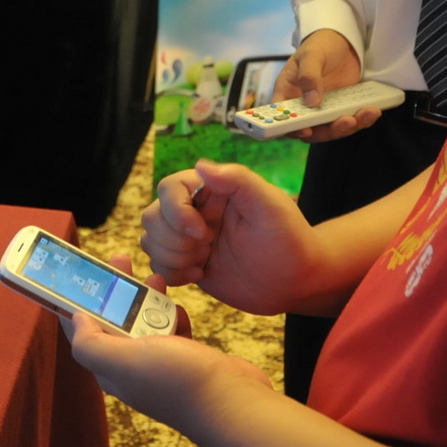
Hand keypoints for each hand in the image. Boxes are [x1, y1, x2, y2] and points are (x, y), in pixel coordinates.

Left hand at [61, 256, 270, 434]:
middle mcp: (133, 368)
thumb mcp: (123, 361)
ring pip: (145, 321)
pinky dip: (173, 315)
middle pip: (114, 321)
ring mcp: (161, 364)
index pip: (84, 333)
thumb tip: (75, 320)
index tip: (82, 272)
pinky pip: (173, 329)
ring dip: (147, 298)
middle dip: (116, 290)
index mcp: (111, 370)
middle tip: (122, 260)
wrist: (233, 400)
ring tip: (158, 279)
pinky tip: (179, 309)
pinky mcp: (187, 359)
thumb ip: (92, 344)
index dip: (79, 302)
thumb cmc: (177, 380)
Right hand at [141, 159, 323, 314]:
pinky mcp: (187, 262)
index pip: (170, 188)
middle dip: (174, 239)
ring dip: (172, 256)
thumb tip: (201, 165)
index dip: (176, 212)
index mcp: (212, 189)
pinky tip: (199, 274)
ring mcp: (188, 238)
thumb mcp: (270, 205)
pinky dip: (171, 273)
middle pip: (153, 216)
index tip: (202, 232)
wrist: (295, 282)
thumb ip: (238, 180)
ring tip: (204, 261)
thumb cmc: (289, 239)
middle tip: (208, 248)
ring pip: (150, 240)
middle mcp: (195, 210)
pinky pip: (158, 265)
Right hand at [272, 28, 380, 141]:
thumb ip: (308, 75)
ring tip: (365, 114)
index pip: (283, 117)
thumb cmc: (319, 45)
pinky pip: (349, 121)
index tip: (306, 130)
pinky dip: (361, 120)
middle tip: (346, 121)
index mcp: (288, 93)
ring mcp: (324, 109)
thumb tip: (312, 101)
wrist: (342, 41)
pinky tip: (372, 112)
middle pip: (310, 130)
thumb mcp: (311, 54)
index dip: (291, 128)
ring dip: (349, 127)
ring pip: (332, 129)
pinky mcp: (341, 108)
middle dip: (329, 131)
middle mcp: (304, 106)